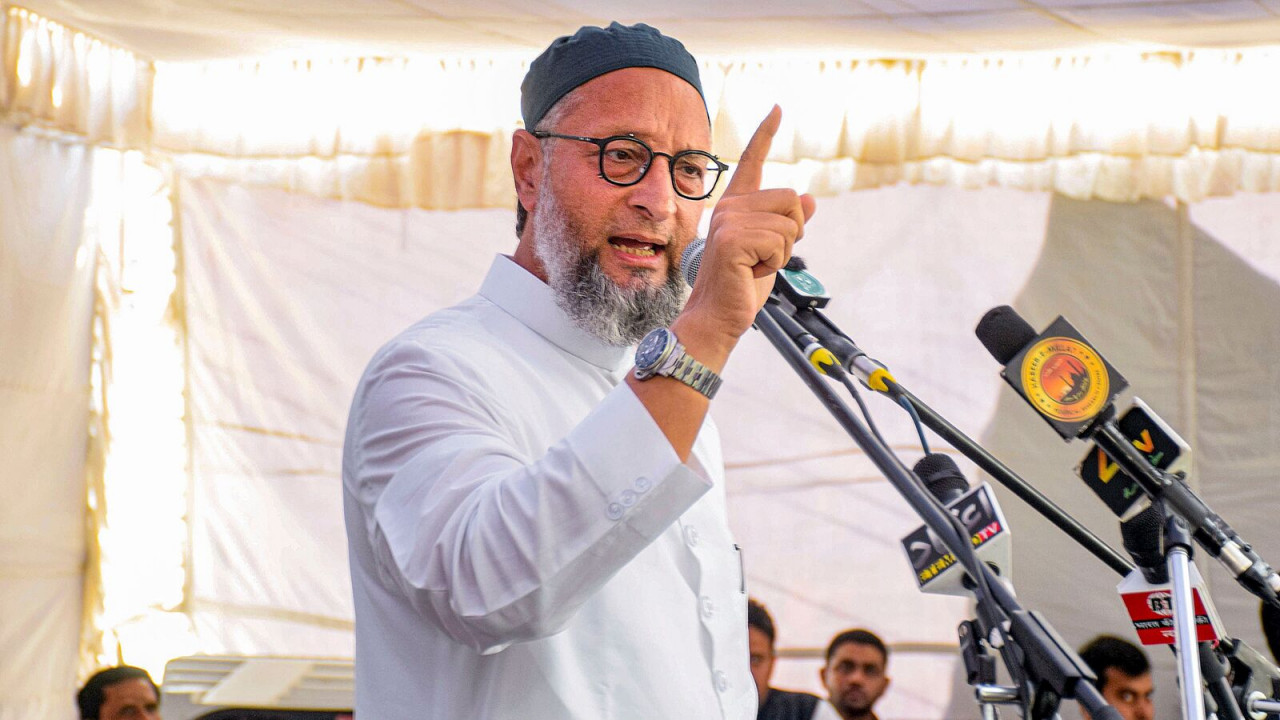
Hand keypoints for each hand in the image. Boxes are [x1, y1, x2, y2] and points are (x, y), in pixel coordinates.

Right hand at [675, 105, 817, 362]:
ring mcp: (728, 222)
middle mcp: (729, 207)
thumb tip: (810, 200)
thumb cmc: (742, 286)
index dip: (766, 134)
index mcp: (736, 206)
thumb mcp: (773, 250)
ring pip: (790, 223)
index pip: (753, 161)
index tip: (778, 108)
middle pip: (792, 199)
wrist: (717, 317)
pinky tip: (751, 272)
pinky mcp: (732, 240)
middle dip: (793, 233)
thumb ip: (788, 224)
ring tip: (756, 266)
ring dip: (784, 252)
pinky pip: (780, 242)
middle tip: (765, 257)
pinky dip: (775, 263)